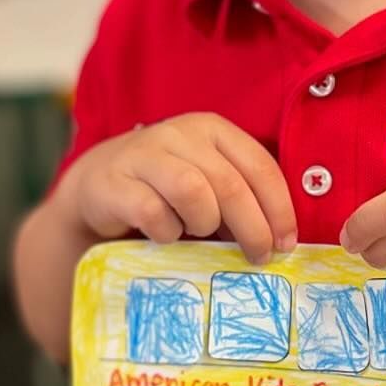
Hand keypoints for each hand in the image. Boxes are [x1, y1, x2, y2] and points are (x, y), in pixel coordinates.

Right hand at [63, 114, 296, 264]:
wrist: (99, 182)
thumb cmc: (166, 187)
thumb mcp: (207, 180)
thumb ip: (240, 197)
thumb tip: (278, 240)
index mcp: (212, 129)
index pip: (259, 165)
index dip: (279, 208)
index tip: (286, 243)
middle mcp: (180, 134)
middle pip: (229, 183)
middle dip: (252, 227)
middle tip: (258, 257)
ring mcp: (145, 154)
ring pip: (193, 191)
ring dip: (204, 223)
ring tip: (198, 233)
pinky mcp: (115, 181)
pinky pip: (152, 212)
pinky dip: (167, 231)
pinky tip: (165, 234)